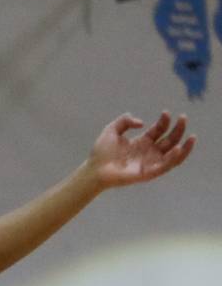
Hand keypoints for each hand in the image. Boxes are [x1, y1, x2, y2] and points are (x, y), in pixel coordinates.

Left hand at [79, 112, 195, 190]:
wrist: (94, 170)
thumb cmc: (101, 153)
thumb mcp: (111, 130)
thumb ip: (125, 121)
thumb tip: (142, 122)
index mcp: (142, 142)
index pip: (159, 130)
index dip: (164, 121)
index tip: (165, 112)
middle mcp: (148, 152)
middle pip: (169, 140)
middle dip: (178, 129)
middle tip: (183, 117)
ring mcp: (149, 163)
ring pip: (173, 155)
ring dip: (184, 146)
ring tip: (191, 136)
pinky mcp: (148, 173)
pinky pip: (165, 166)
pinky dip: (174, 159)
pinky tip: (177, 148)